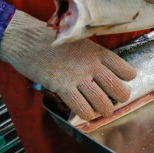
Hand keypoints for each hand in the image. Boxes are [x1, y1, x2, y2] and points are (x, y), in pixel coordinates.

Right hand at [0, 10, 135, 119]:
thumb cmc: (52, 41)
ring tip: (103, 111)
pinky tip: (86, 113)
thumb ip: (93, 58)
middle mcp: (91, 64)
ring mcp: (77, 76)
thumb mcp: (80, 43)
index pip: (125, 70)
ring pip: (102, 102)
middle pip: (118, 88)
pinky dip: (86, 114)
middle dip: (120, 98)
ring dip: (105, 110)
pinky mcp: (61, 86)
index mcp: (98, 52)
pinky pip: (81, 107)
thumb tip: (104, 74)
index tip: (124, 82)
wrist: (25, 38)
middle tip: (116, 100)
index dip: (127, 79)